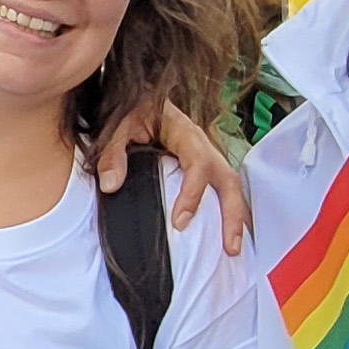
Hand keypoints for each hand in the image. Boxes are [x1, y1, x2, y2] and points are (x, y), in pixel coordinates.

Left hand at [94, 102, 247, 255]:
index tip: (180, 223)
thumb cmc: (132, 110)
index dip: (192, 195)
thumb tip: (111, 185)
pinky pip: (223, 190)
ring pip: (231, 187)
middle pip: (228, 180)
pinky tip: (228, 235)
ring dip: (237, 217)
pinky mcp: (204, 167)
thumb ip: (113, 153)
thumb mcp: (118, 125)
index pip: (198, 165)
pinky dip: (231, 211)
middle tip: (230, 248)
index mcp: (186, 133)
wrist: (139, 98)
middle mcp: (203, 146)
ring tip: (233, 249)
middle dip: (232, 215)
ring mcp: (207, 157)